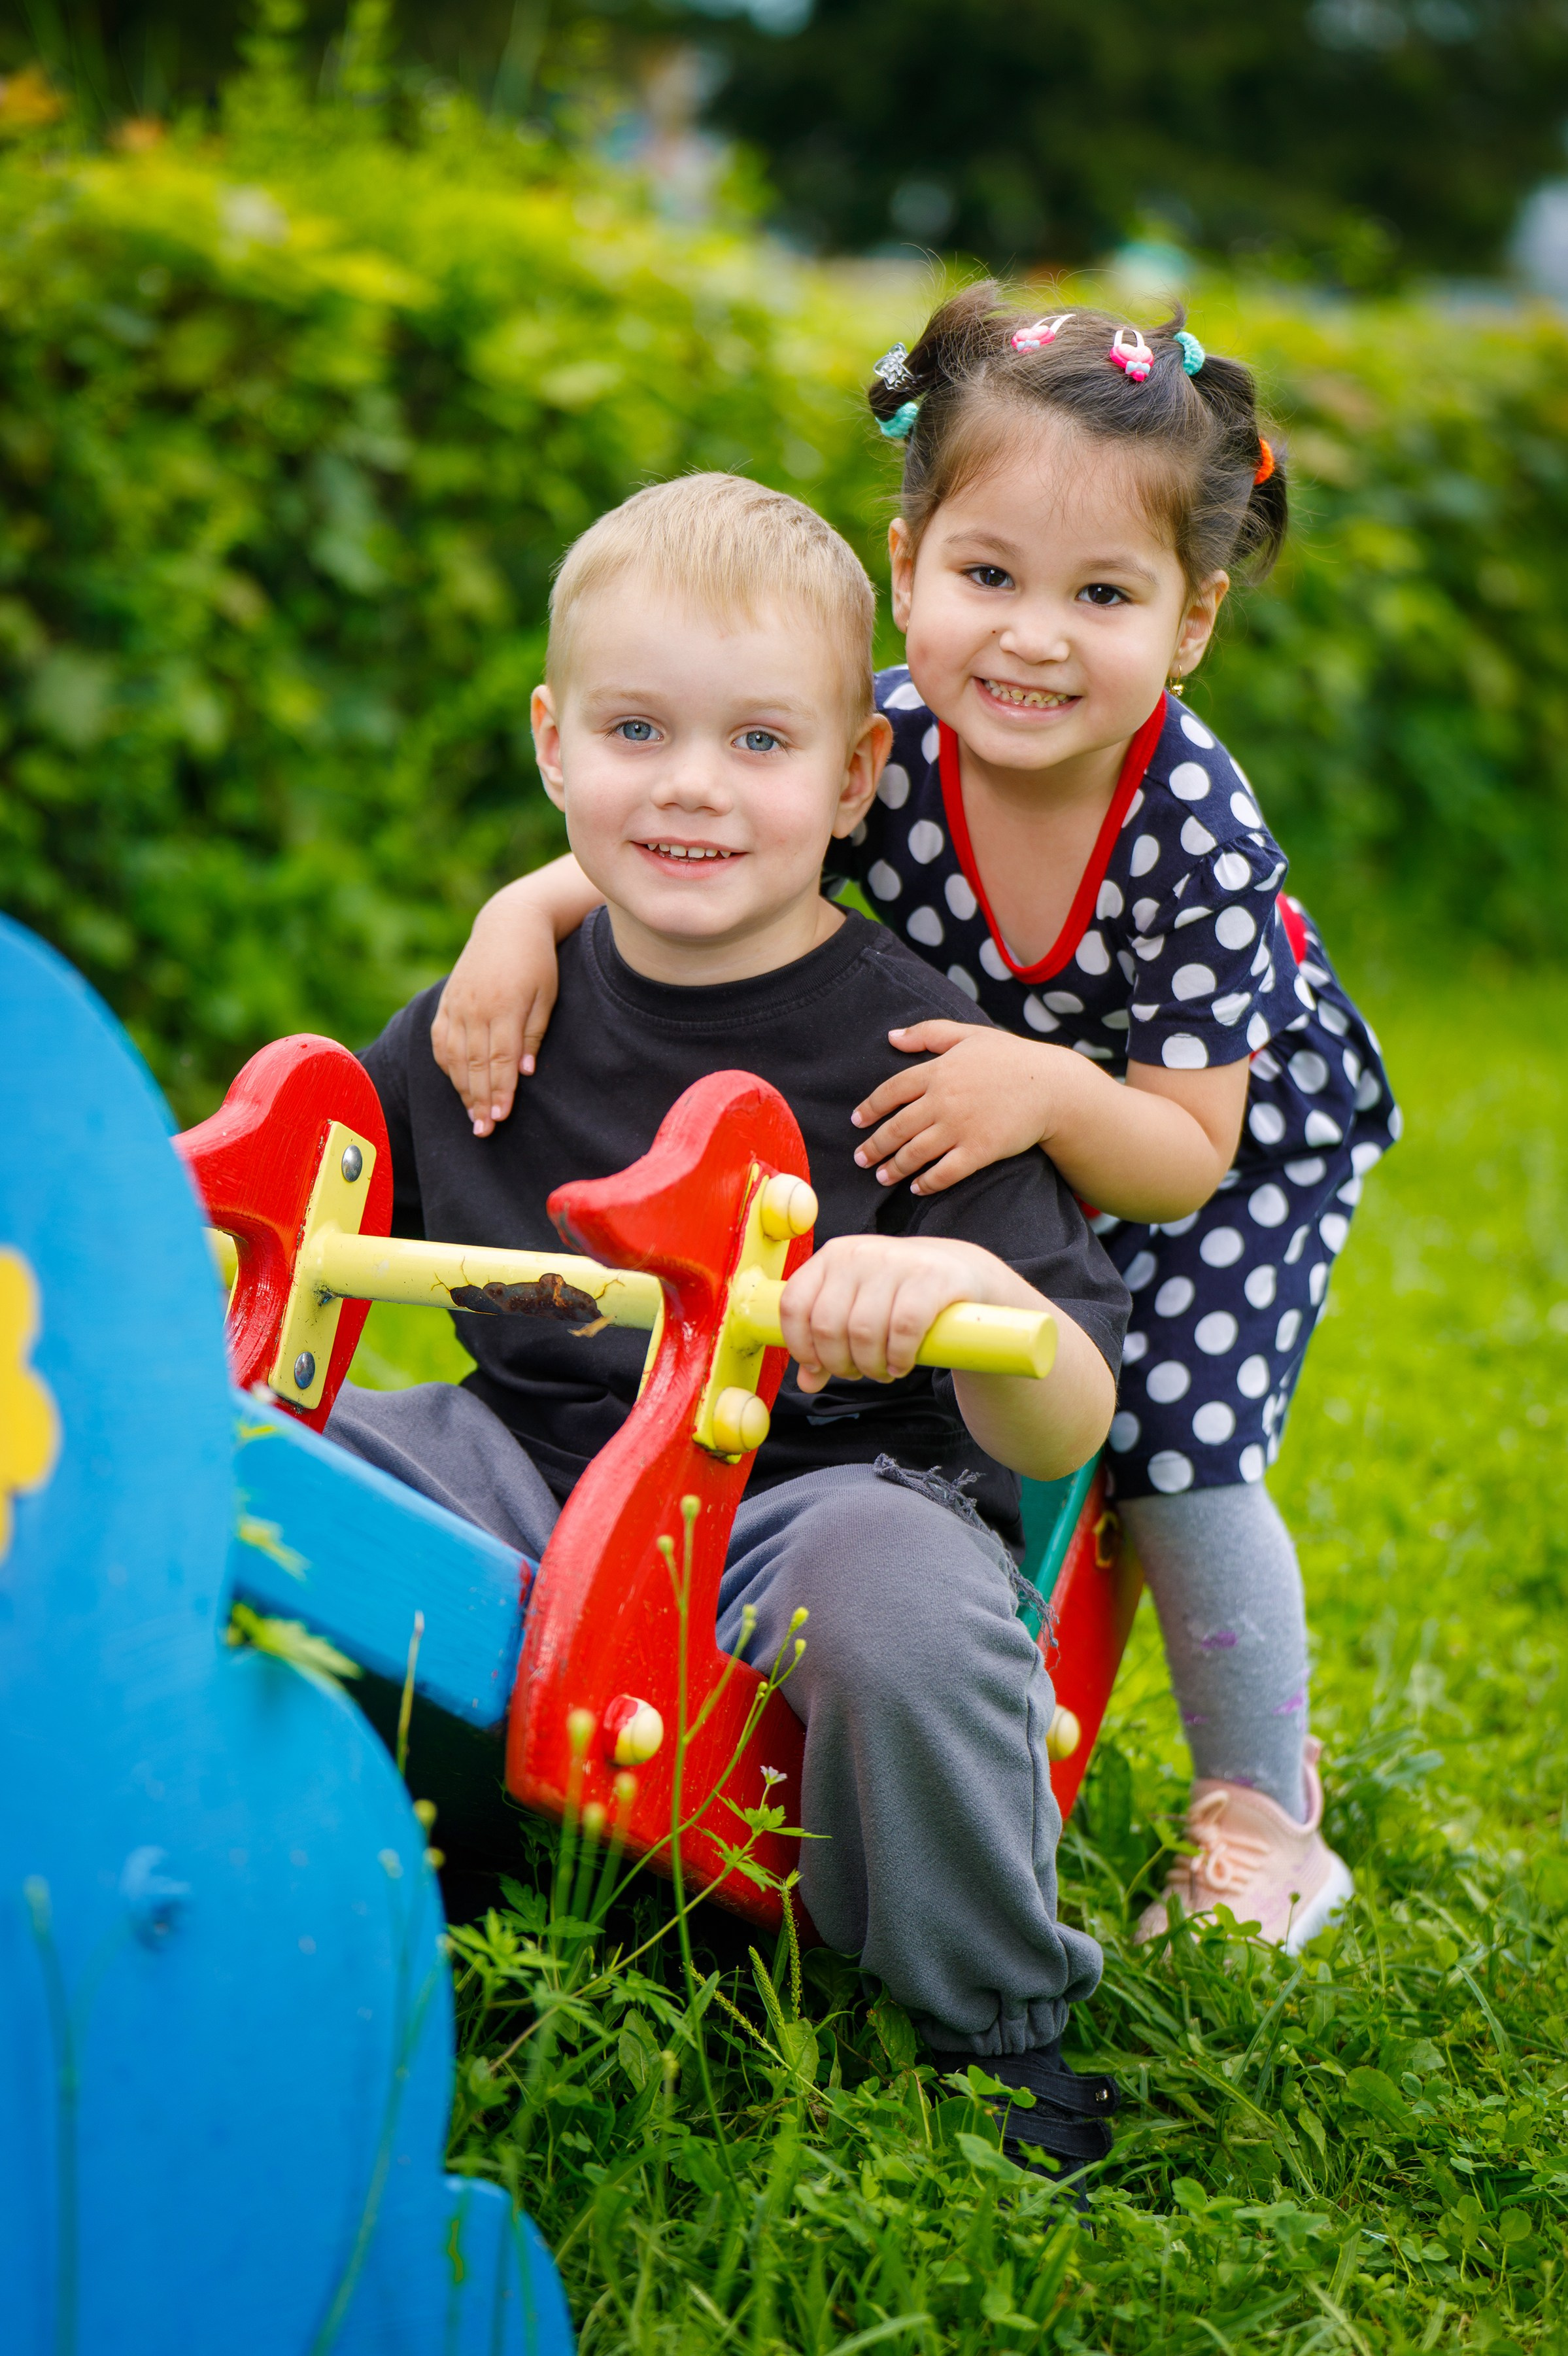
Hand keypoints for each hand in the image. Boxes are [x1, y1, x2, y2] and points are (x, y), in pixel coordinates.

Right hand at [431, 902, 560, 1135]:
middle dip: (479, 1100)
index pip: (500, 1059)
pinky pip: (441, 1040)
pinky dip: (447, 1065)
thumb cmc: (538, 961)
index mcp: (504, 1005)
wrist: (509, 922)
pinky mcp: (447, 1001)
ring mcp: (457, 1004)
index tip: (500, 1118)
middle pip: (475, 1063)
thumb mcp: (547, 995)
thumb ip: (534, 1033)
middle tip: (483, 1131)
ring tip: (472, 1117)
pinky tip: (457, 1084)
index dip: (499, 1091)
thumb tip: (525, 1072)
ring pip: (455, 1055)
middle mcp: (475, 1007)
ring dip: (463, 1089)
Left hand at [779, 1232, 1029, 1390]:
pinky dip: (899, 1357)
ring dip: (871, 1366)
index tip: (817, 1366)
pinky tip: (902, 1364)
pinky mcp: (931, 1278)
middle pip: (828, 1325)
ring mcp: (896, 1262)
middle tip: (857, 1373)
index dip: (799, 1345)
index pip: (794, 1303)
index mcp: (832, 1256)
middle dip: (839, 1363)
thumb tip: (807, 1383)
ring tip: (883, 1371)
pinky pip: (903, 1330)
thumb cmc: (899, 1294)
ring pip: (864, 1332)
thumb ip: (826, 1342)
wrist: (961, 1270)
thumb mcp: (856, 1306)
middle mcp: (859, 1253)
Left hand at [851, 1023, 1072, 1193]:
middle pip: (896, 1127)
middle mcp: (943, 1100)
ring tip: (881, 1176)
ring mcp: (960, 1127)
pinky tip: (917, 1188)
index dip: (870, 1108)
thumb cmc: (1011, 1058)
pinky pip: (944, 1172)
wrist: (1053, 1087)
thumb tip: (891, 1036)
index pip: (890, 1091)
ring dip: (894, 1168)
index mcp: (938, 1070)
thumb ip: (928, 1033)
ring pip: (915, 1153)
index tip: (857, 1121)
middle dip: (874, 1146)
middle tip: (861, 1158)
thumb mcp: (969, 1034)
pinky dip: (926, 1183)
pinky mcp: (979, 1151)